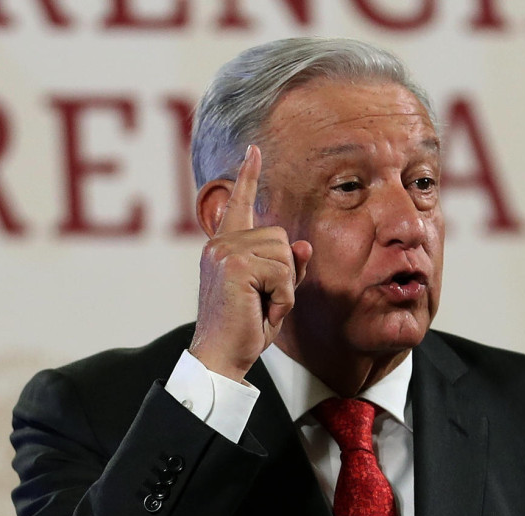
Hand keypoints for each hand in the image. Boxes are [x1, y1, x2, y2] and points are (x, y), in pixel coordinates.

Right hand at [189, 145, 312, 380]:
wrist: (221, 356)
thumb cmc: (245, 327)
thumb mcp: (273, 294)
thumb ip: (287, 268)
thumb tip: (304, 246)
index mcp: (225, 247)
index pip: (240, 204)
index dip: (248, 176)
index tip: (254, 150)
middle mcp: (221, 244)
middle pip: (282, 239)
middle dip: (285, 274)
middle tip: (263, 301)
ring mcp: (225, 253)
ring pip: (285, 256)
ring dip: (283, 288)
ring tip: (260, 307)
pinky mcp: (236, 266)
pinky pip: (283, 275)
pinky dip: (282, 299)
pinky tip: (261, 312)